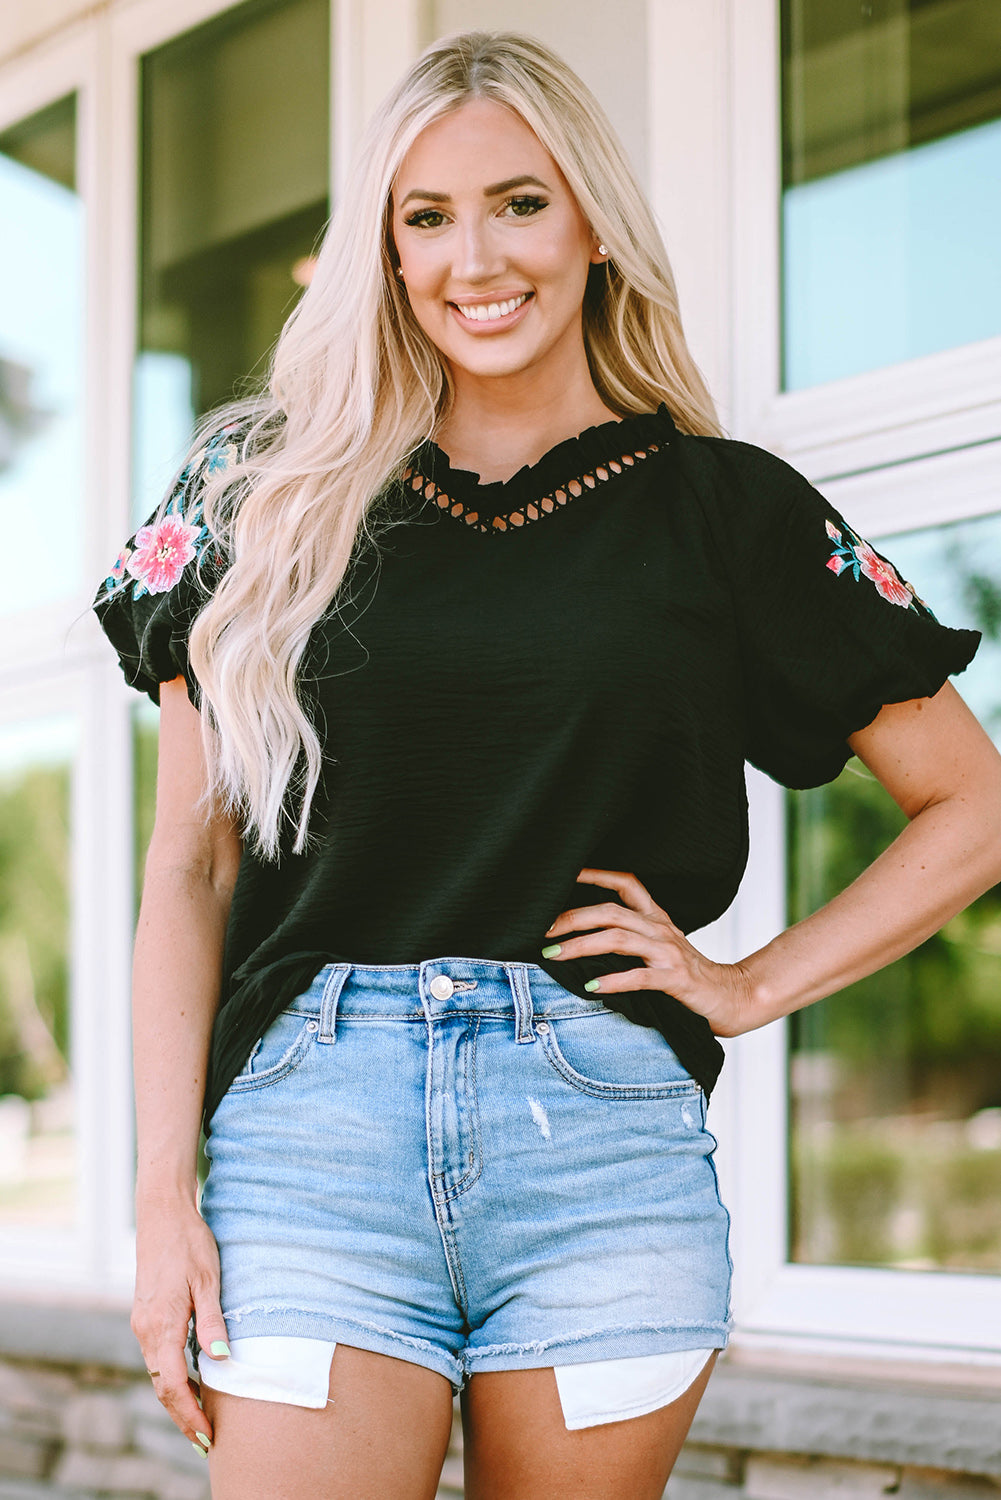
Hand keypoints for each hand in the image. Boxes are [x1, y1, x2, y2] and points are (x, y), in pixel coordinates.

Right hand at [131, 1199, 231, 1455]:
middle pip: (162, 1387)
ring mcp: (143, 1323)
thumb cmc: (190, 1243)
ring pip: (158, 1374)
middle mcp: (146, 1329)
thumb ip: (212, 1321)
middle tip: (206, 1440)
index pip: (174, 1385)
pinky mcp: (146, 1316)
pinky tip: (192, 1382)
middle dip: (183, 1416)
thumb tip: (221, 1361)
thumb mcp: (208, 1280)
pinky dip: (173, 1377)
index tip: (208, 1436)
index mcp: (161, 1324)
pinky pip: (158, 1357)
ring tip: (202, 1419)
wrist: (163, 1215)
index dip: (190, 1414)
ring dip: (178, 1399)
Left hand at [543, 867, 751, 1037]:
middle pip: (610, 912)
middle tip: (542, 932)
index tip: (562, 875)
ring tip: (554, 956)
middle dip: (572, 919)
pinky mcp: (676, 980)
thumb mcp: (660, 948)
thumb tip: (581, 940)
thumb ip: (631, 939)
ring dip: (581, 946)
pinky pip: (640, 976)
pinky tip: (591, 986)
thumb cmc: (689, 976)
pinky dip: (612, 980)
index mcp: (656, 918)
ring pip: (619, 939)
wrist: (732, 997)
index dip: (595, 875)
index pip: (626, 884)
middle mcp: (661, 929)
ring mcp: (669, 953)